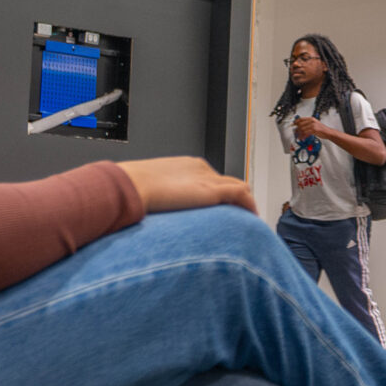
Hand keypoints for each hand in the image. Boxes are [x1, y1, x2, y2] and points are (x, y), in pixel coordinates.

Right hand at [122, 157, 256, 215]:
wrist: (132, 187)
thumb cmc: (134, 190)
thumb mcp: (151, 190)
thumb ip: (161, 197)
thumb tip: (155, 211)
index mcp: (187, 166)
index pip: (211, 177)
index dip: (220, 192)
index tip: (222, 207)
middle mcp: (201, 169)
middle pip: (227, 182)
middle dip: (235, 198)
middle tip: (241, 215)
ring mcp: (208, 178)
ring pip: (239, 187)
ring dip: (245, 203)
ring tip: (249, 219)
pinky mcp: (213, 190)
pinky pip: (242, 195)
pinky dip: (250, 206)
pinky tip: (253, 218)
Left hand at [293, 115, 319, 140]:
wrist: (328, 132)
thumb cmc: (321, 129)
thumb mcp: (314, 124)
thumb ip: (308, 124)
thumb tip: (300, 126)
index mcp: (311, 119)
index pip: (301, 119)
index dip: (296, 122)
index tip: (293, 124)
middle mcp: (312, 121)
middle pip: (301, 124)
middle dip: (297, 129)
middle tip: (296, 132)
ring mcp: (313, 125)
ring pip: (303, 129)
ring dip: (299, 134)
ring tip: (299, 137)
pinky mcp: (314, 130)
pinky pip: (306, 133)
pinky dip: (303, 136)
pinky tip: (302, 138)